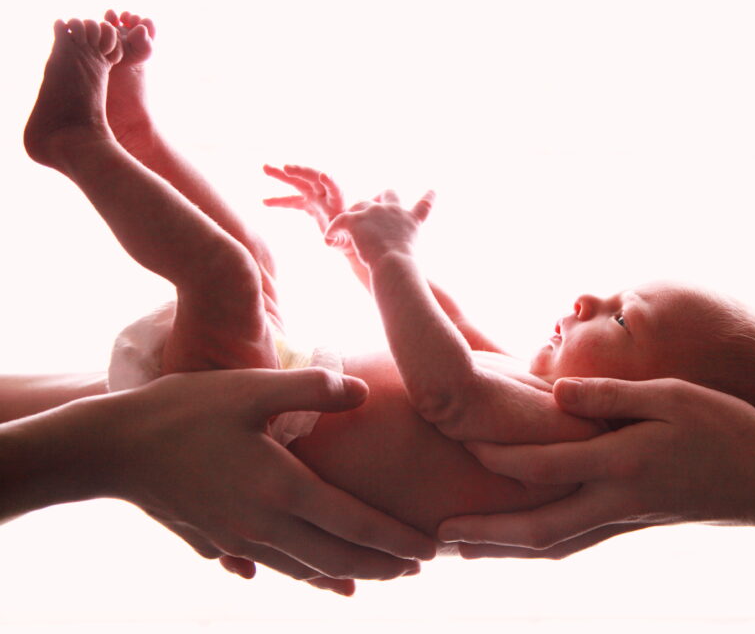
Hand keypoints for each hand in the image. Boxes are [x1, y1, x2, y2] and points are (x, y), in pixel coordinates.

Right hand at [94, 368, 435, 592]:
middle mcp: (267, 525)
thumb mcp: (252, 387)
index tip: (431, 550)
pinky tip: (320, 578)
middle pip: (339, 557)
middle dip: (383, 566)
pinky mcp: (221, 541)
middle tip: (419, 567)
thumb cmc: (186, 409)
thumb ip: (313, 389)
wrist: (113, 448)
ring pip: (309, 569)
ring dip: (350, 574)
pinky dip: (309, 576)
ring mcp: (242, 540)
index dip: (397, 540)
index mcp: (283, 488)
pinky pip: (277, 567)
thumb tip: (363, 393)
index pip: (356, 524)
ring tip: (380, 575)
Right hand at [263, 164, 348, 250]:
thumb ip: (337, 239)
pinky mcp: (309, 204)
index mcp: (339, 201)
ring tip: (265, 168)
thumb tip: (328, 241)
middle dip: (300, 172)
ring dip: (282, 175)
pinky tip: (264, 201)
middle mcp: (326, 195)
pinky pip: (293, 200)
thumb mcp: (346, 240)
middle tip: (286, 167)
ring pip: (298, 183)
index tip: (323, 175)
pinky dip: (280, 200)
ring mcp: (316, 197)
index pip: (335, 189)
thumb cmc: (351, 237)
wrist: (351, 236)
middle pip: (313, 179)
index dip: (330, 182)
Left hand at [327, 189, 434, 267]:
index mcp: (411, 221)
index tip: (432, 190)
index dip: (428, 198)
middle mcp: (394, 210)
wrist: (394, 263)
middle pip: (389, 193)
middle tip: (371, 211)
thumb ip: (407, 255)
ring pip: (359, 205)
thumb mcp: (412, 258)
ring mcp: (374, 212)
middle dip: (380, 199)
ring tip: (344, 231)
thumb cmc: (405, 267)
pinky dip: (332, 231)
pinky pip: (339, 220)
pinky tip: (329, 240)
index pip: (424, 206)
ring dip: (353, 216)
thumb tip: (422, 283)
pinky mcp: (356, 219)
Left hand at [438, 377, 754, 556]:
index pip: (543, 463)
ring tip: (467, 550)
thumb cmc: (726, 428)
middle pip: (538, 526)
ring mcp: (625, 518)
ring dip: (507, 548)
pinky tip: (526, 540)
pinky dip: (542, 545)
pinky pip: (577, 541)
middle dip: (487, 531)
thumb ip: (611, 396)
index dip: (497, 456)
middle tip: (439, 536)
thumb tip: (553, 391)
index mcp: (622, 462)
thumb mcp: (673, 396)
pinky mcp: (634, 523)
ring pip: (554, 543)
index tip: (457, 446)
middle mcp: (616, 499)